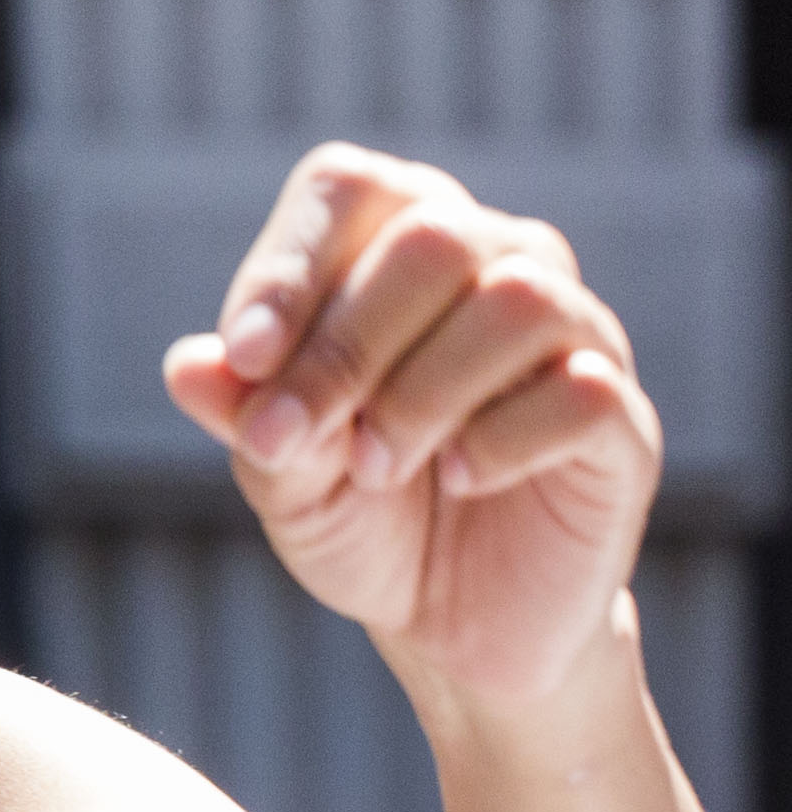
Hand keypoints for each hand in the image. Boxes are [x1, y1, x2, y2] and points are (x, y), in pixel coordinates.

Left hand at [165, 144, 659, 708]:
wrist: (450, 623)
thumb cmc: (359, 514)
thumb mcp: (278, 473)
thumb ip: (242, 414)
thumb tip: (188, 365)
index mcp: (399, 247)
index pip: (350, 188)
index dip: (291, 265)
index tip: (244, 358)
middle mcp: (499, 264)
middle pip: (433, 236)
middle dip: (345, 343)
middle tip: (294, 437)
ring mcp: (575, 337)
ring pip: (516, 299)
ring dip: (421, 392)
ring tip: (375, 467)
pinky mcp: (623, 418)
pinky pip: (582, 391)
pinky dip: (502, 440)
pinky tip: (462, 479)